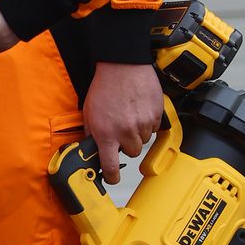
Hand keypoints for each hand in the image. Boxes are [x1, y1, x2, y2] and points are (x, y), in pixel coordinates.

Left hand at [83, 61, 163, 184]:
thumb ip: (92, 134)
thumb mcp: (89, 114)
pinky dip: (148, 123)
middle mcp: (126, 132)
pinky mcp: (156, 114)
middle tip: (121, 131)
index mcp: (106, 134)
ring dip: (138, 133)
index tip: (112, 178)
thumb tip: (94, 149)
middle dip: (127, 145)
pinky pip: (154, 128)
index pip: (111, 166)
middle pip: (132, 152)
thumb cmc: (104, 88)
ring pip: (144, 140)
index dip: (112, 176)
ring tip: (129, 116)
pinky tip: (139, 110)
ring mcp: (143, 123)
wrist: (123, 66)